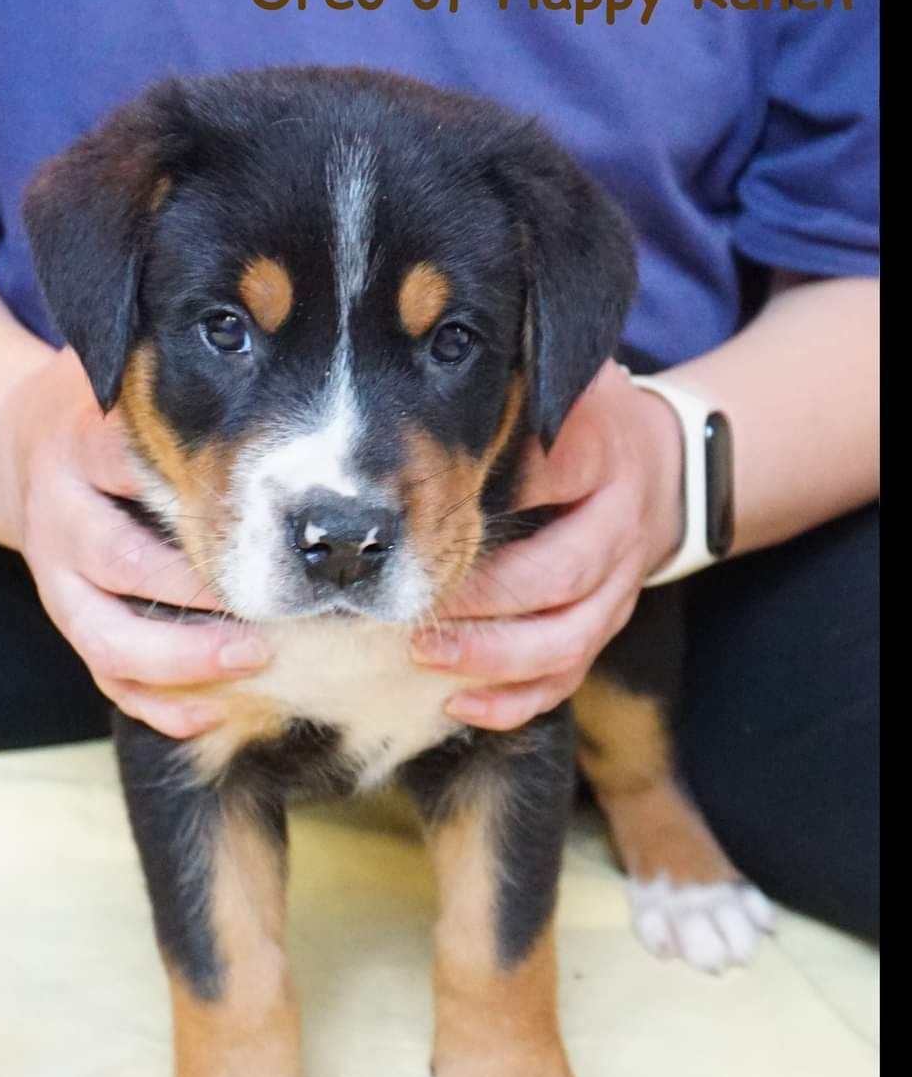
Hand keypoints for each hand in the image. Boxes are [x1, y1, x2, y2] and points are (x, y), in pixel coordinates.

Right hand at [0, 348, 269, 737]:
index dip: (195, 488)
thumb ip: (175, 365)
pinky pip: (102, 677)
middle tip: (276, 603)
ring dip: (181, 659)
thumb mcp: (121, 369)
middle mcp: (62, 514)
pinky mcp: (64, 618)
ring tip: (254, 660)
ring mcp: (57, 576)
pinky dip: (155, 704)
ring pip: (105, 635)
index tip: (266, 508)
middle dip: (198, 591)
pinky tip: (214, 710)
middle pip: (122, 562)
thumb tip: (267, 326)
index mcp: (81, 443)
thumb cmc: (100, 412)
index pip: (130, 462)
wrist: (15, 450)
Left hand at [409, 359, 683, 729]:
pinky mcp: (606, 625)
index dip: (498, 496)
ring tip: (425, 656)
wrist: (663, 464)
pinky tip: (459, 704)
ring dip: (494, 657)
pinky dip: (515, 701)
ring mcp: (618, 586)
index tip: (429, 509)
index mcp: (602, 454)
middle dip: (484, 600)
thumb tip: (425, 371)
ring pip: (567, 640)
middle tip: (413, 606)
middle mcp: (618, 526)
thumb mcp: (562, 383)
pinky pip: (567, 678)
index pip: (555, 473)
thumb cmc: (583, 422)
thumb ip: (511, 382)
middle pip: (559, 576)